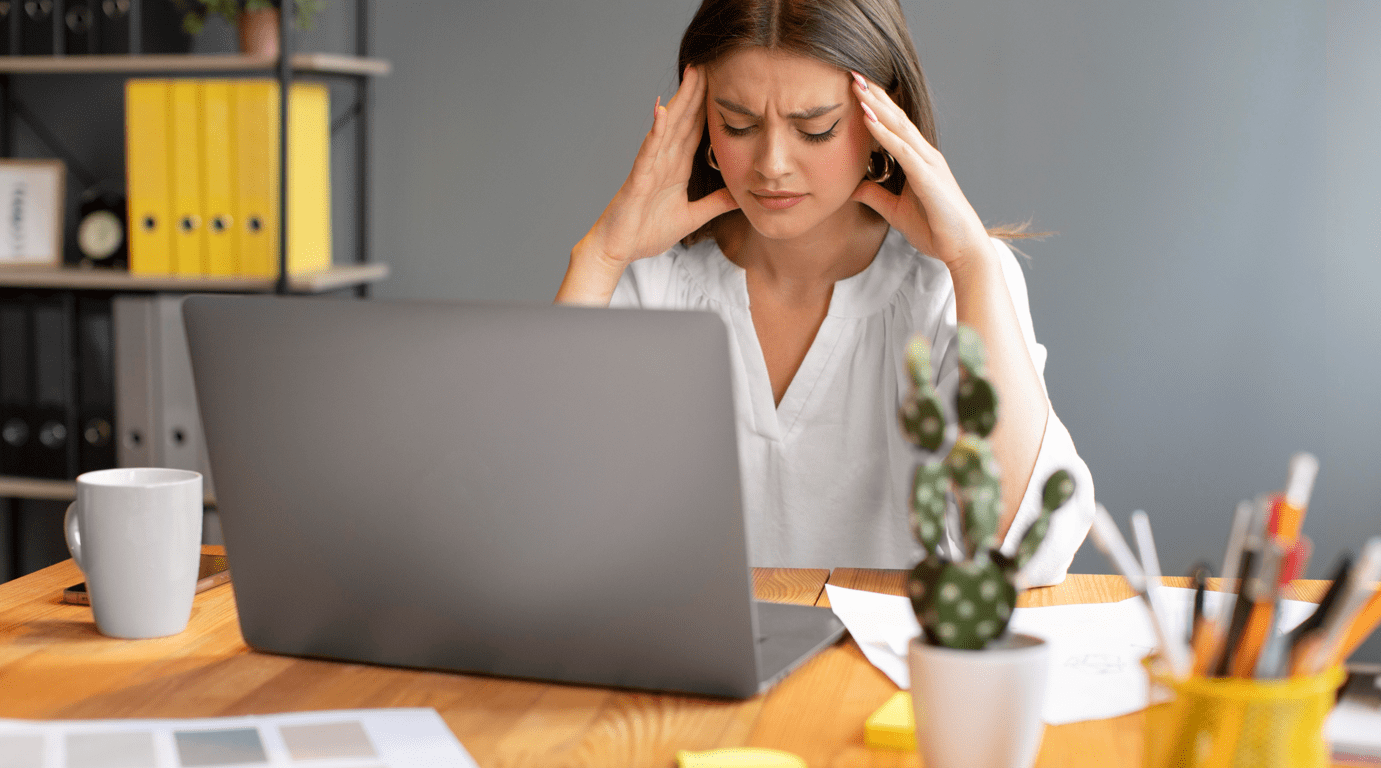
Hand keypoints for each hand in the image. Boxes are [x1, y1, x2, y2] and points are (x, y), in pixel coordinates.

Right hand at [577, 65, 738, 268]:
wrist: (618, 250)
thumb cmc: (646, 232)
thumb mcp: (692, 217)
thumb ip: (715, 203)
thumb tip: (741, 194)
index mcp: (676, 168)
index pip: (697, 131)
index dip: (709, 107)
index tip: (723, 83)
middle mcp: (664, 161)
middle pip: (684, 120)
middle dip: (697, 92)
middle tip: (710, 62)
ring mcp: (650, 167)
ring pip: (668, 128)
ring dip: (680, 101)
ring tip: (691, 75)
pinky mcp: (638, 179)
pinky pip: (648, 152)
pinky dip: (656, 132)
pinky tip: (662, 113)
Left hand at [848, 72, 990, 269]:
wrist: (962, 248)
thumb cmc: (935, 229)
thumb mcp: (895, 211)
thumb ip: (875, 196)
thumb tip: (851, 188)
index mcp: (918, 161)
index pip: (894, 126)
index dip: (875, 106)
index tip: (854, 88)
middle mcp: (925, 155)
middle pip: (896, 118)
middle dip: (874, 95)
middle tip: (852, 73)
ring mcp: (928, 164)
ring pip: (899, 127)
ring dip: (876, 106)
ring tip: (857, 86)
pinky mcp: (928, 177)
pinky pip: (903, 150)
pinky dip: (884, 134)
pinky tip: (868, 120)